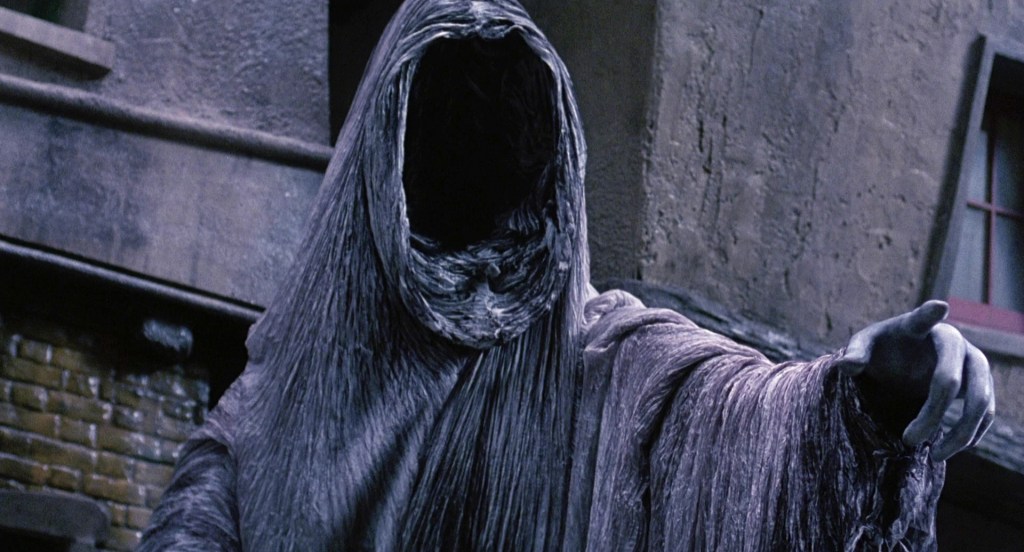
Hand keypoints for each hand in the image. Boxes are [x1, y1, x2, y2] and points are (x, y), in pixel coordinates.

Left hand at [835, 300, 994, 460]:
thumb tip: (846, 366)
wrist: (903, 361)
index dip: (929, 314)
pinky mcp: (980, 385)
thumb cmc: (882, 351)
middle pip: (950, 378)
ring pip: (980, 400)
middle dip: (933, 412)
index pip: (923, 318)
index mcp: (918, 327)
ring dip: (960, 432)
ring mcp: (972, 363)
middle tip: (908, 438)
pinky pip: (987, 412)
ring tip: (934, 455)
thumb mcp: (864, 347)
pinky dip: (971, 434)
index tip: (938, 307)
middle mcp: (953, 342)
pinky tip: (947, 450)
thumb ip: (855, 353)